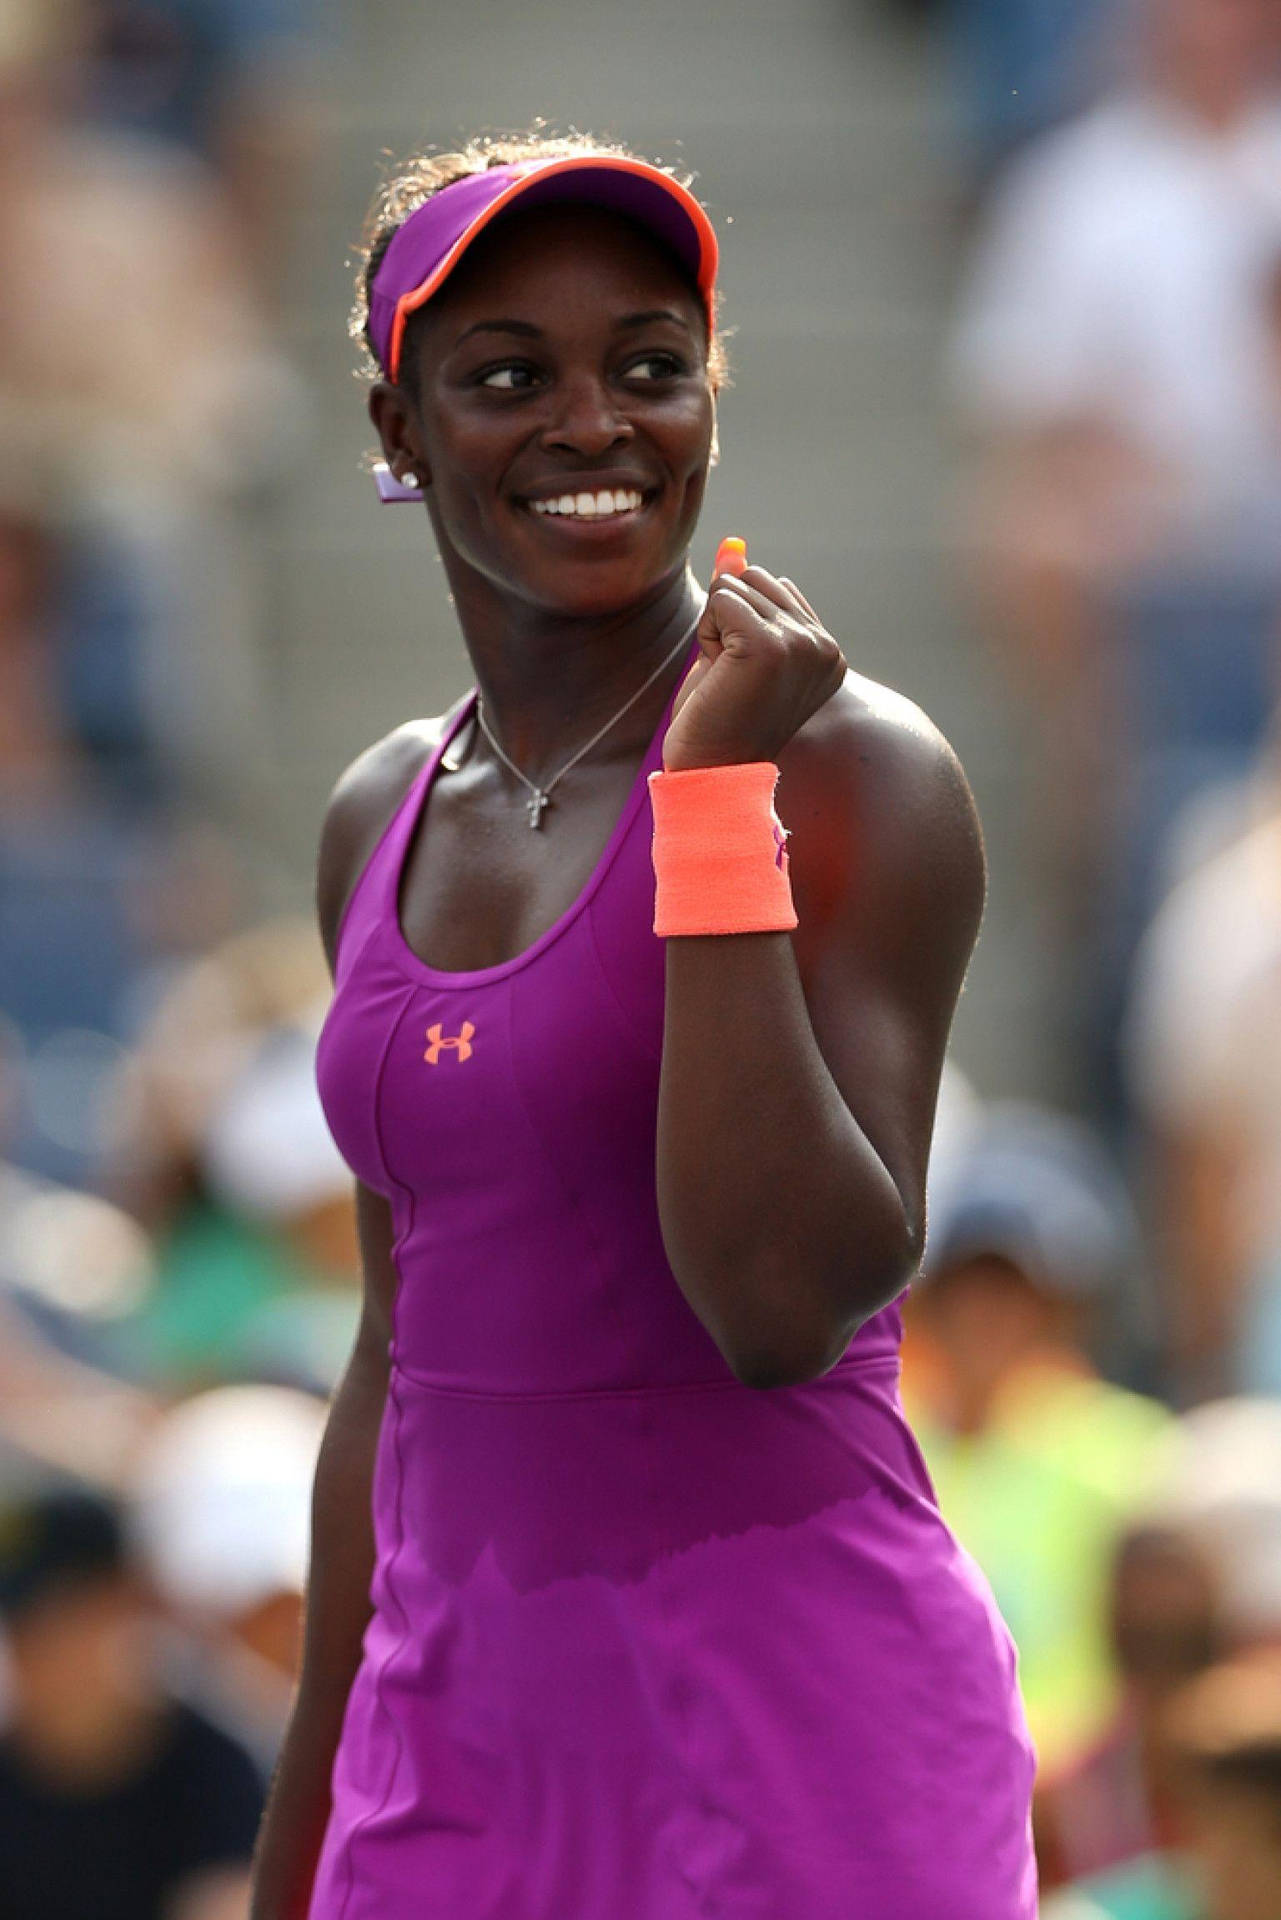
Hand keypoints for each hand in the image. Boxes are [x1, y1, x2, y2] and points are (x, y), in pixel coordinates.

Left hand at [664, 550, 847, 770]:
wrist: (710, 769)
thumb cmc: (719, 717)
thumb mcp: (732, 647)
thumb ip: (741, 596)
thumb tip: (732, 545)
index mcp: (828, 651)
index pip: (775, 586)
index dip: (742, 623)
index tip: (747, 676)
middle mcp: (824, 646)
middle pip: (755, 578)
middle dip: (728, 619)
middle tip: (731, 677)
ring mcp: (801, 644)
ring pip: (735, 585)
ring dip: (715, 628)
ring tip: (726, 677)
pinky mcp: (769, 645)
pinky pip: (721, 598)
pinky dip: (707, 633)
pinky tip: (718, 674)